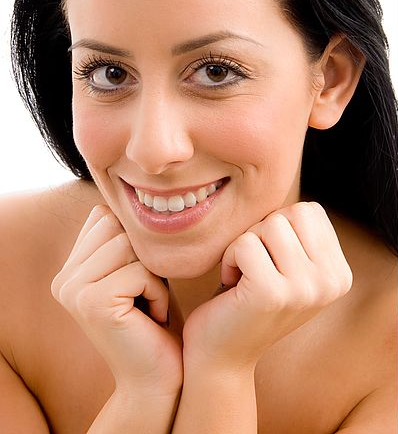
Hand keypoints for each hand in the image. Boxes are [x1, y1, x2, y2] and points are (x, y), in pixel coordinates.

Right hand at [51, 205, 182, 396]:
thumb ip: (120, 238)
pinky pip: (141, 270)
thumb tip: (127, 196)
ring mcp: (73, 290)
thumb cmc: (154, 318)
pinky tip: (151, 316)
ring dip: (153, 274)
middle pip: (117, 227)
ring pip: (129, 245)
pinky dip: (158, 291)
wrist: (156, 376)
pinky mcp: (91, 302)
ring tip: (148, 303)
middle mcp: (64, 278)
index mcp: (71, 268)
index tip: (140, 278)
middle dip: (144, 256)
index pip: (105, 216)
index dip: (135, 241)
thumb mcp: (135, 269)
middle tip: (145, 293)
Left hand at [182, 202, 352, 369]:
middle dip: (262, 233)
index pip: (310, 210)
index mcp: (339, 273)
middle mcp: (331, 283)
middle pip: (291, 213)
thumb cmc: (247, 298)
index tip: (269, 260)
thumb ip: (299, 233)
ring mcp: (306, 289)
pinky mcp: (272, 293)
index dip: (278, 227)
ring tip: (243, 275)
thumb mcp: (287, 265)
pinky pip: (245, 243)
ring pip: (269, 224)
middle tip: (253, 267)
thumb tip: (285, 178)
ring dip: (244, 245)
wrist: (222, 354)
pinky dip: (229, 258)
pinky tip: (231, 285)